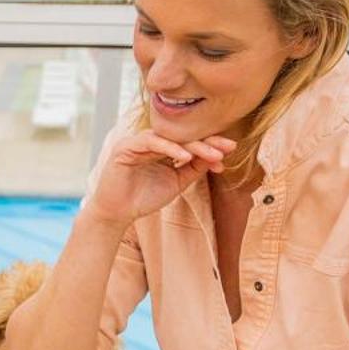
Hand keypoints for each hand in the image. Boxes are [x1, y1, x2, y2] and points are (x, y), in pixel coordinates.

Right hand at [85, 129, 233, 227]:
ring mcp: (138, 142)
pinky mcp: (126, 147)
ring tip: (213, 155)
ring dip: (194, 146)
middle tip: (227, 148)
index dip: (210, 144)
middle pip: (183, 136)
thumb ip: (194, 168)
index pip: (190, 141)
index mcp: (163, 147)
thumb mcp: (177, 182)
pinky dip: (169, 148)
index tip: (230, 150)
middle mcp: (151, 141)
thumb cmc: (144, 198)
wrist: (118, 213)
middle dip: (207, 142)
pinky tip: (186, 157)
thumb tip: (218, 157)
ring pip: (171, 137)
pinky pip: (151, 142)